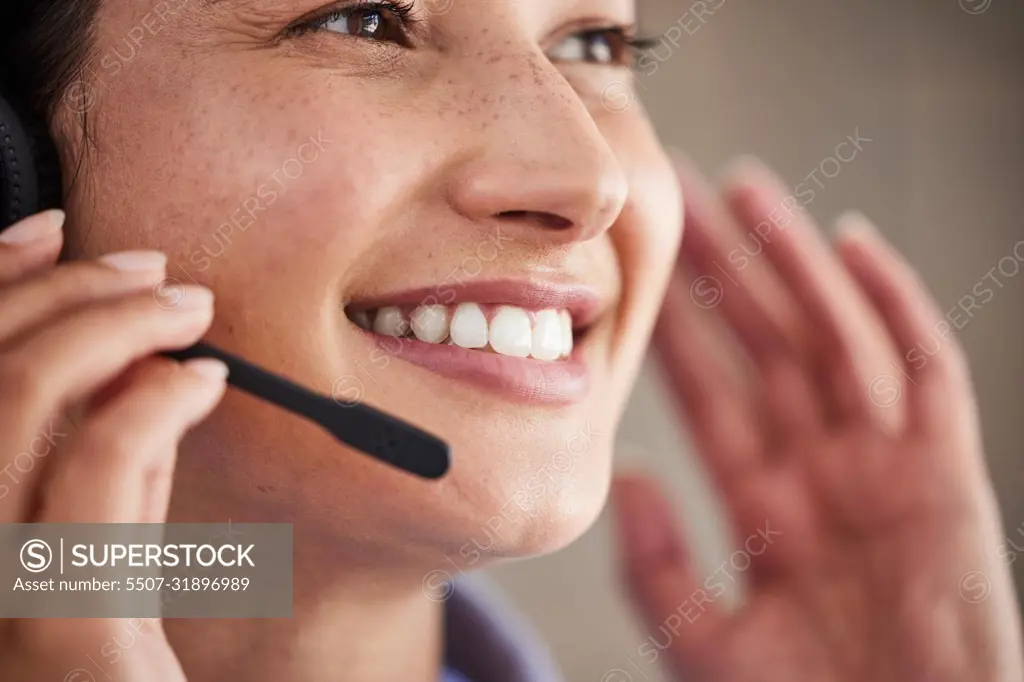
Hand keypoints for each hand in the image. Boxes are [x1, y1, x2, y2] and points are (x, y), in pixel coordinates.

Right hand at [0, 211, 226, 680]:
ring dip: (109, 325)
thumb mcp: (99, 548)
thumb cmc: (115, 657)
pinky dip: (149, 400)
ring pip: (13, 400)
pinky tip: (201, 380)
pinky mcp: (59, 629)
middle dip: (65, 293)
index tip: (50, 229)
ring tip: (186, 308)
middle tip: (154, 274)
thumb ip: (102, 460)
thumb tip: (128, 355)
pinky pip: (92, 473)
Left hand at [610, 158, 1022, 681]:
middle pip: (762, 340)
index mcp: (762, 498)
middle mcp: (818, 462)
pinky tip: (851, 244)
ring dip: (789, 260)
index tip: (636, 263)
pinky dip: (892, 304)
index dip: (673, 320)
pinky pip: (922, 368)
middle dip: (721, 266)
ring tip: (745, 189)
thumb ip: (658, 565)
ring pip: (829, 333)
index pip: (706, 386)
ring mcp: (882, 459)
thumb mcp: (707, 643)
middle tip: (680, 191)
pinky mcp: (944, 470)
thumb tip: (629, 475)